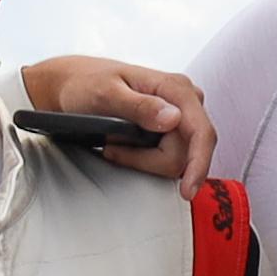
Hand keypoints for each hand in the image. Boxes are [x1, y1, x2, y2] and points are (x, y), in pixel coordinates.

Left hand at [16, 55, 215, 183]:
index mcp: (176, 88)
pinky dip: (142, 159)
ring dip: (142, 160)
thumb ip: (138, 106)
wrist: (76, 85)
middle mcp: (186, 102)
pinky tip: (123, 148)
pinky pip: (166, 158)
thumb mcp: (105, 93)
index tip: (186, 191)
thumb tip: (173, 119)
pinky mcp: (172, 131)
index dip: (198, 164)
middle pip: (185, 153)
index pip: (201, 132)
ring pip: (175, 160)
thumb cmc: (87, 84)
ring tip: (114, 143)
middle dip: (148, 160)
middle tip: (112, 146)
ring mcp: (180, 117)